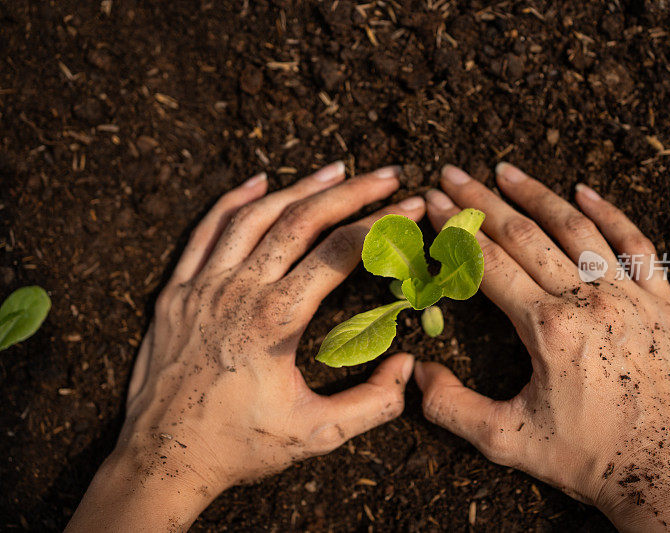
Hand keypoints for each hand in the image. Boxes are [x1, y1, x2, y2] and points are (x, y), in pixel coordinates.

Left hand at [67, 162, 424, 530]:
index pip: (338, 253)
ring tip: (336, 170)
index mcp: (275, 321)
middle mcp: (238, 292)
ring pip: (254, 216)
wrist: (162, 460)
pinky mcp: (177, 292)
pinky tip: (259, 181)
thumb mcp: (316, 434)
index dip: (380, 225)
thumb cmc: (240, 447)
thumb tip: (408, 366)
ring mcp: (202, 287)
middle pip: (301, 221)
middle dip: (350, 193)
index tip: (408, 207)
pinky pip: (205, 231)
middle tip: (386, 175)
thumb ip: (373, 403)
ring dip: (299, 187)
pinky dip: (233, 200)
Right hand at [416, 163, 669, 531]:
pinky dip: (610, 213)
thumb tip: (417, 373)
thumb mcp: (506, 442)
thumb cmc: (587, 461)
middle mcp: (588, 301)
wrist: (668, 478)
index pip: (489, 262)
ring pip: (577, 229)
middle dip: (482, 201)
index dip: (457, 229)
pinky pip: (637, 245)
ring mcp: (631, 297)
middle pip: (525, 235)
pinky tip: (585, 191)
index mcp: (547, 329)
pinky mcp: (663, 304)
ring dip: (538, 195)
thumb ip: (451, 408)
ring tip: (506, 170)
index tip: (435, 202)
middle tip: (454, 172)